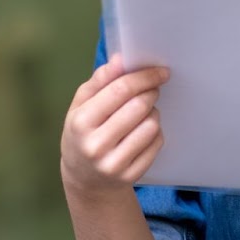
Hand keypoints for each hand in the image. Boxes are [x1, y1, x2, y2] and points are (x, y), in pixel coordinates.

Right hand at [61, 56, 169, 197]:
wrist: (84, 179)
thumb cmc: (83, 134)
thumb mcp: (80, 106)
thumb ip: (99, 81)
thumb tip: (120, 60)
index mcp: (81, 122)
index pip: (120, 90)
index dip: (144, 77)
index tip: (159, 72)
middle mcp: (96, 145)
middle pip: (139, 107)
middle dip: (150, 92)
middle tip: (152, 90)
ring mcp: (113, 163)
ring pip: (151, 125)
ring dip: (153, 113)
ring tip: (142, 114)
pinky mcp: (130, 175)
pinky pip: (156, 143)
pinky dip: (155, 132)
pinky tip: (143, 133)